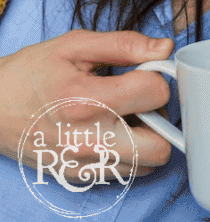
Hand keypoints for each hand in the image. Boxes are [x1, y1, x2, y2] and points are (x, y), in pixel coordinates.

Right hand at [0, 30, 174, 178]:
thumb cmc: (33, 71)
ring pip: (147, 164)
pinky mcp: (80, 176)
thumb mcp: (75, 45)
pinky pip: (126, 173)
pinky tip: (113, 130)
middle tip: (143, 99)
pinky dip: (130, 152)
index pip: (156, 93)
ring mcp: (85, 164)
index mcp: (89, 100)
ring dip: (148, 137)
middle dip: (161, 117)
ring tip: (126, 114)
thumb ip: (125, 44)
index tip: (145, 71)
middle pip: (161, 145)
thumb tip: (164, 49)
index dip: (158, 76)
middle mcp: (90, 140)